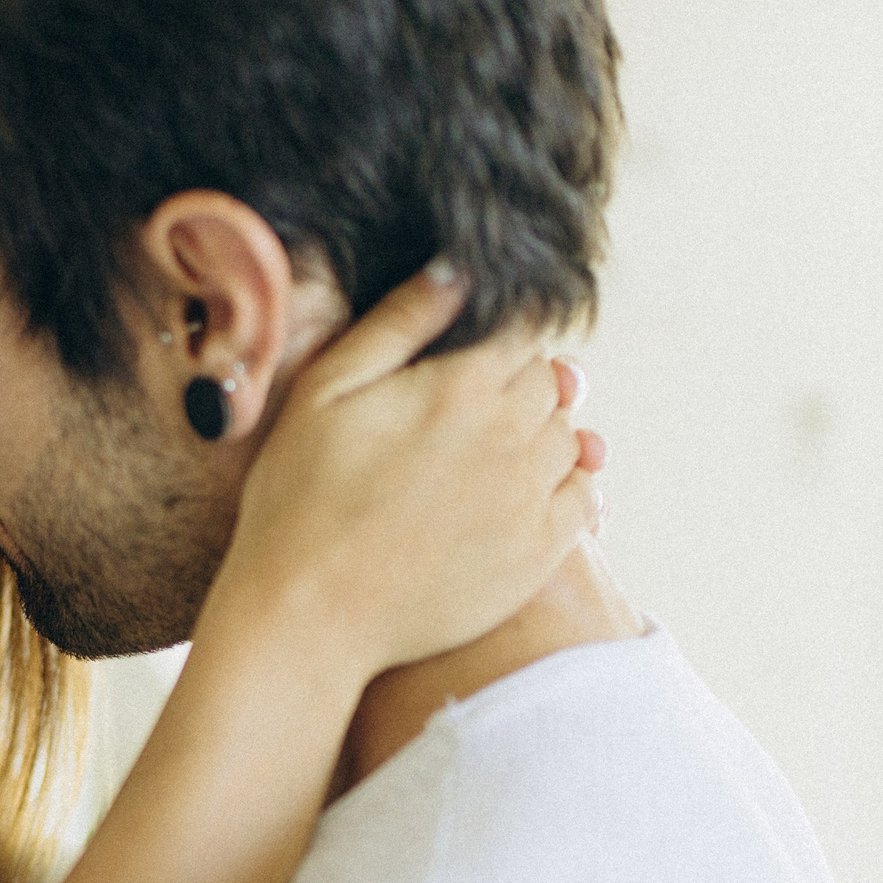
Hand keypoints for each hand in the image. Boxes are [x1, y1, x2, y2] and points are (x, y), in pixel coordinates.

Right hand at [203, 261, 602, 690]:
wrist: (309, 614)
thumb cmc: (299, 498)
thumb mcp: (324, 392)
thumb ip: (397, 323)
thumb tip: (458, 268)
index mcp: (460, 385)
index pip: (520, 331)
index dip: (495, 338)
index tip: (466, 358)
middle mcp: (510, 435)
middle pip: (550, 384)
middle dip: (518, 387)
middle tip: (465, 413)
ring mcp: (530, 497)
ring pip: (570, 440)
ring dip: (541, 438)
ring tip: (485, 458)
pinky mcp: (538, 554)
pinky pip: (584, 501)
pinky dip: (565, 491)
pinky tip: (520, 498)